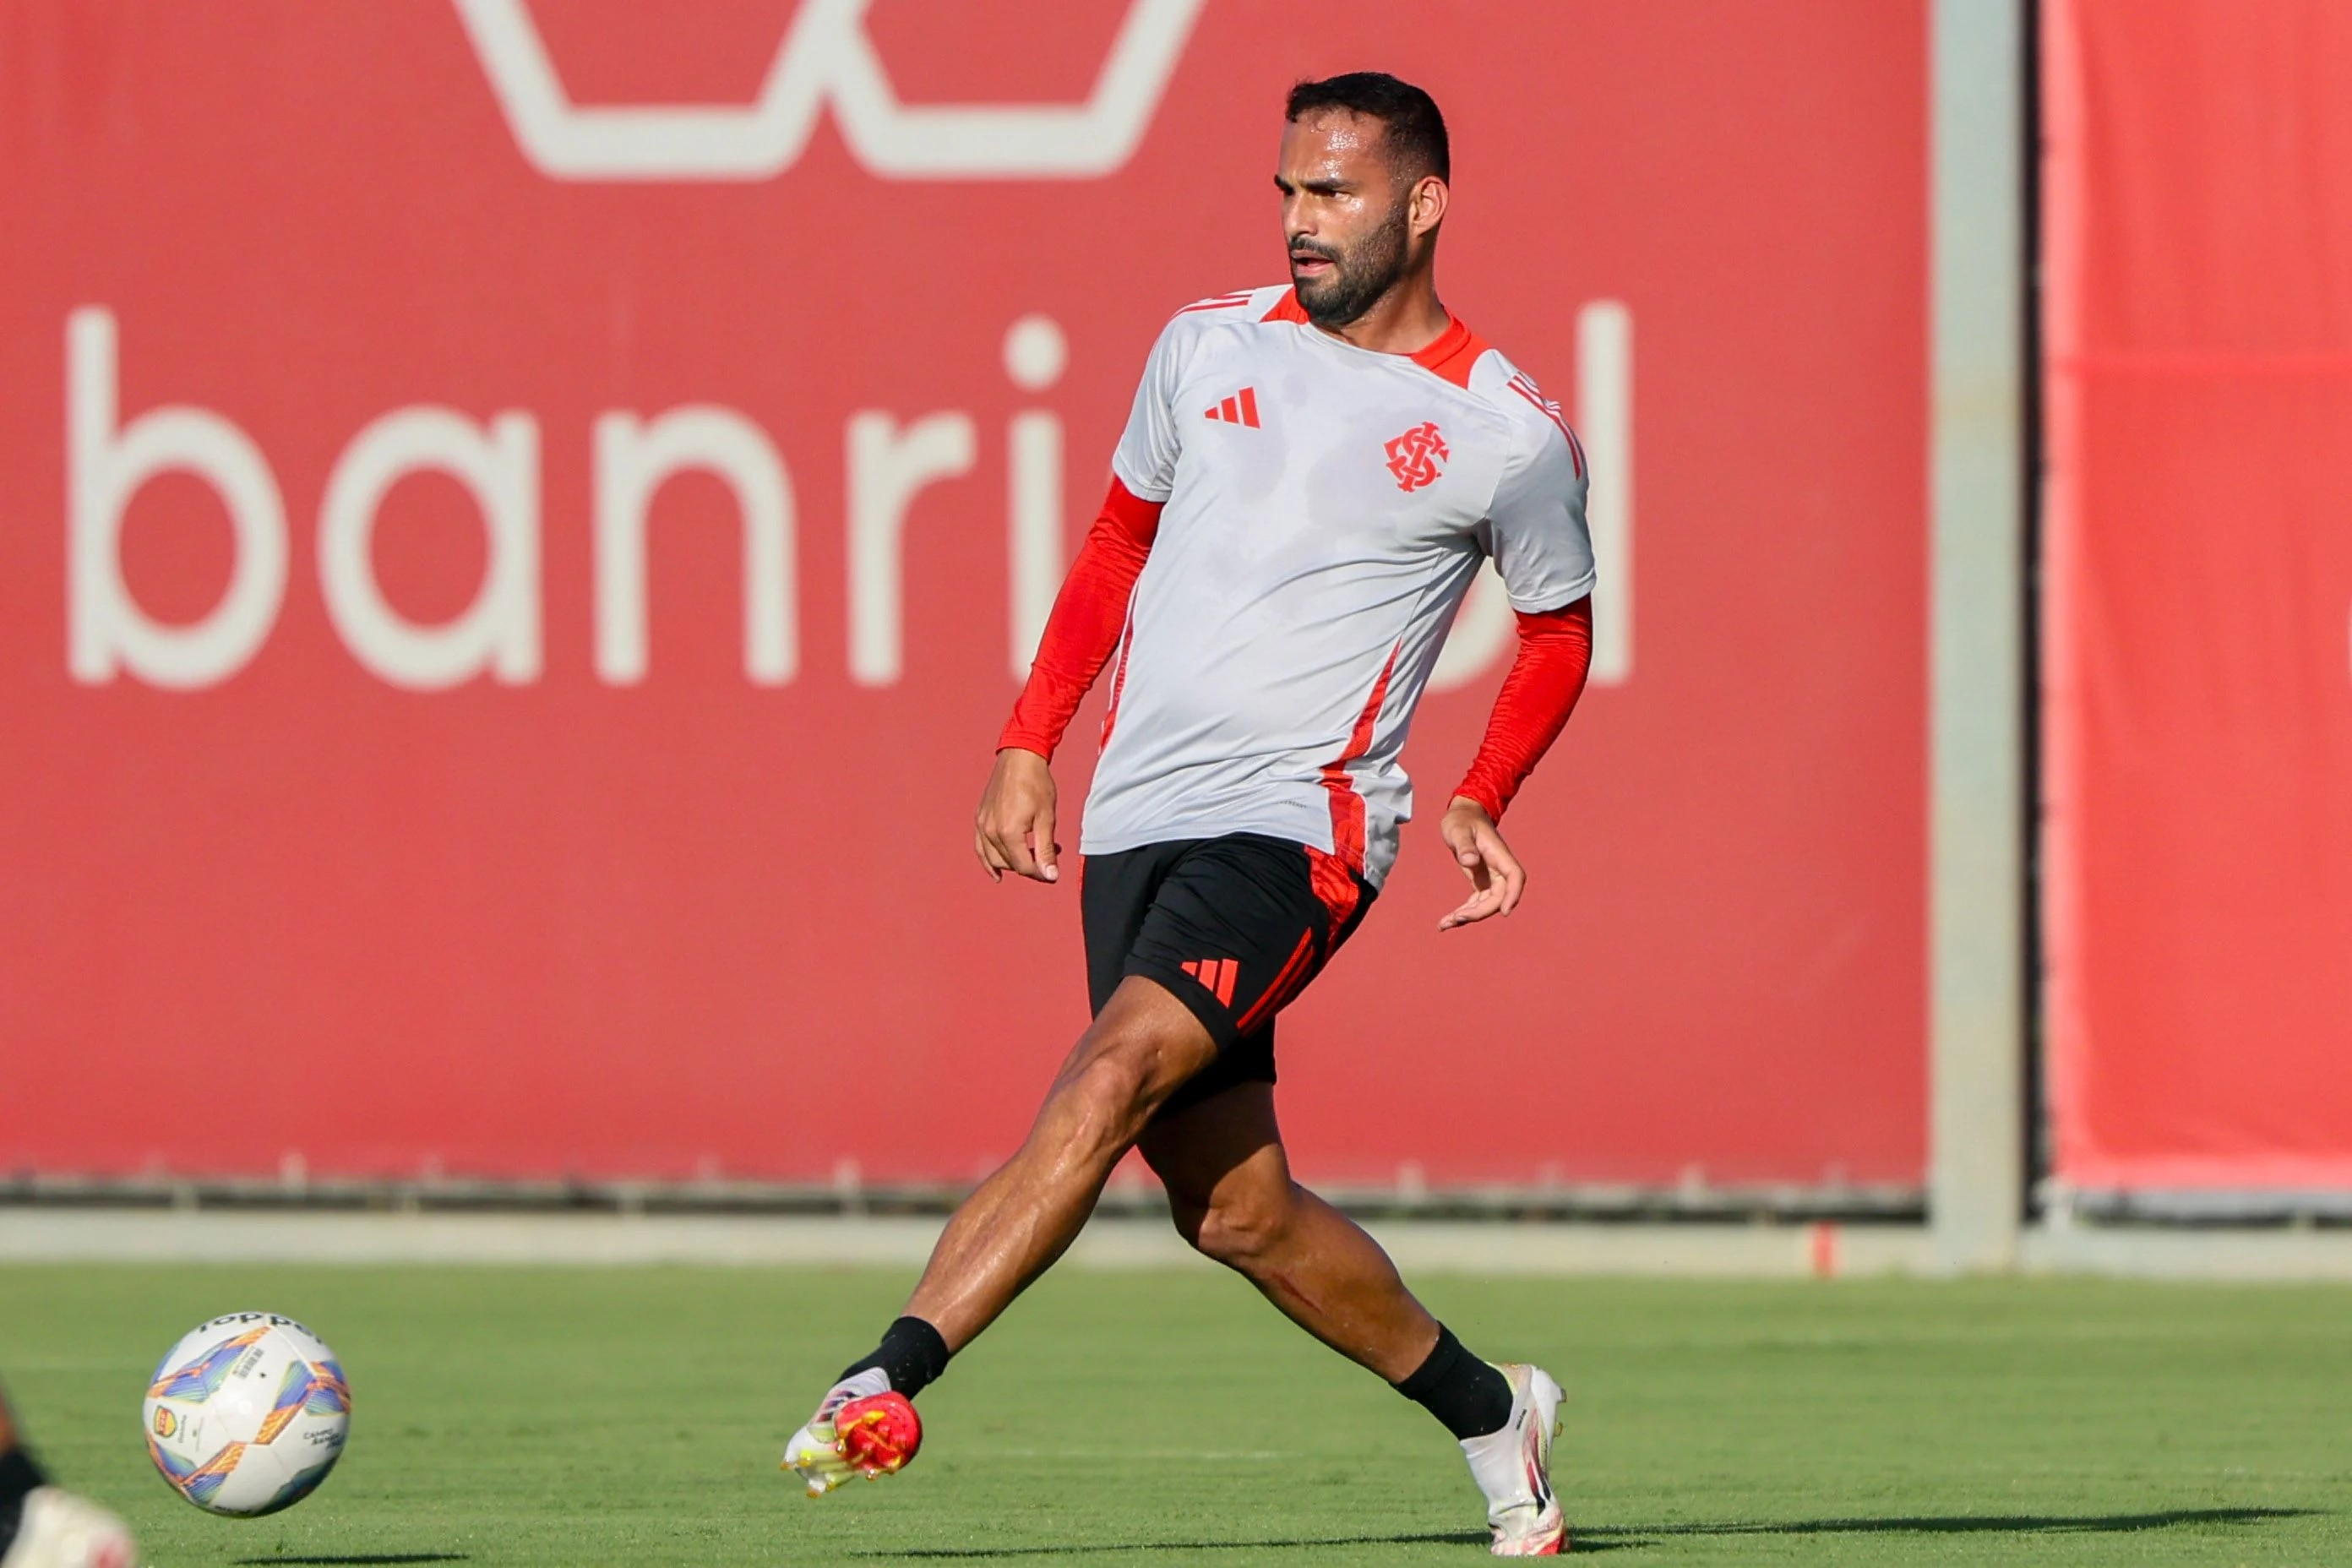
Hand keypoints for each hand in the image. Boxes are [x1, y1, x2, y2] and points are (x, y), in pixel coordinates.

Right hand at [975, 747, 1061, 883]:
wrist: (1020, 757)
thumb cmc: (1036, 783)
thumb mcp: (1047, 818)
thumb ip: (1046, 850)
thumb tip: (1050, 876)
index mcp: (1008, 832)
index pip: (1023, 866)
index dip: (1040, 874)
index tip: (1053, 873)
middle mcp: (990, 831)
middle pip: (1009, 864)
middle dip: (1030, 866)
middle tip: (1047, 856)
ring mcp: (981, 825)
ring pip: (994, 859)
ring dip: (1012, 864)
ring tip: (1030, 859)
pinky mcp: (979, 818)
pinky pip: (980, 847)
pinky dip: (988, 861)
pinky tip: (997, 873)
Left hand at [1436, 796, 1524, 929]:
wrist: (1463, 816)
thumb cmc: (1461, 820)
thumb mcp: (1458, 829)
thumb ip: (1464, 844)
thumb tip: (1470, 861)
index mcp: (1499, 854)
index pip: (1515, 877)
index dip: (1513, 895)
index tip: (1505, 912)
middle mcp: (1499, 869)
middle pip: (1499, 897)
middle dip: (1480, 911)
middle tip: (1456, 917)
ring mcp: (1491, 878)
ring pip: (1487, 905)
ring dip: (1469, 917)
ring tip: (1444, 924)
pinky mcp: (1481, 883)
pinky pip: (1476, 903)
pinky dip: (1463, 913)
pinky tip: (1445, 922)